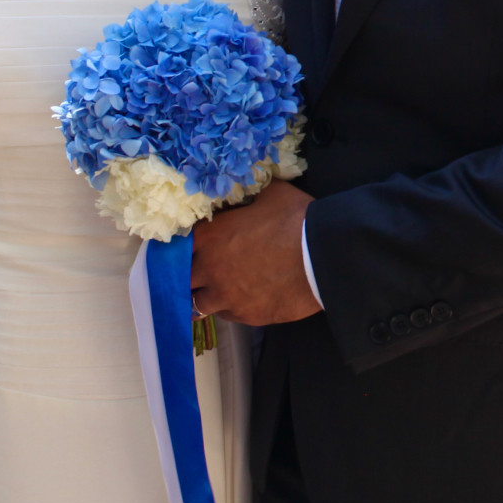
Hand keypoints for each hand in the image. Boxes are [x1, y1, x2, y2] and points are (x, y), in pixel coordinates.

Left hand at [189, 180, 321, 326]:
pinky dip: (230, 307)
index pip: (179, 246)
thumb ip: (250, 194)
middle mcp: (210, 269)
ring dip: (206, 295)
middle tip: (204, 269)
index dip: (186, 246)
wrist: (323, 257)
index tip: (195, 246)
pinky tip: (243, 298)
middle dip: (190, 274)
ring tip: (220, 289)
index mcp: (210, 236)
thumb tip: (248, 187)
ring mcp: (226, 296)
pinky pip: (226, 315)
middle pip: (182, 278)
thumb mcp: (272, 194)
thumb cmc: (296, 221)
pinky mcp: (245, 315)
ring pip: (197, 303)